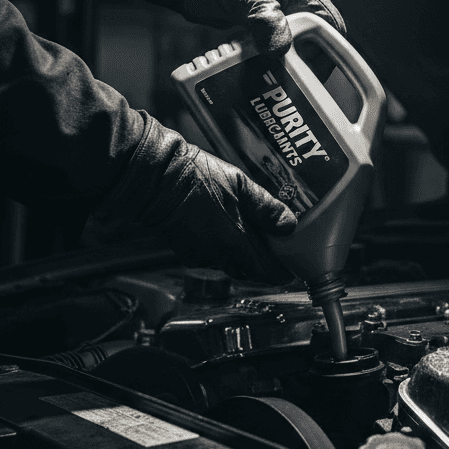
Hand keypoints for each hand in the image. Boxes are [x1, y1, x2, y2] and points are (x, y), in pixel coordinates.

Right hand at [90, 119, 297, 282]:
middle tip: (274, 247)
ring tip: (250, 232)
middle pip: (251, 271)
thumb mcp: (240, 185)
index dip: (283, 272)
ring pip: (232, 264)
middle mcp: (220, 254)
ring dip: (244, 254)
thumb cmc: (195, 177)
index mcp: (237, 239)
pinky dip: (223, 248)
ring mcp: (201, 255)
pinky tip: (224, 227)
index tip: (292, 266)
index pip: (268, 272)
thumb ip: (266, 207)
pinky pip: (213, 257)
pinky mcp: (187, 251)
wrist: (156, 179)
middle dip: (264, 262)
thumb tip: (289, 224)